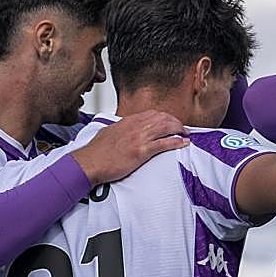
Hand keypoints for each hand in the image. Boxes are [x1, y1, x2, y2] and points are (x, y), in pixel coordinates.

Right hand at [72, 111, 187, 183]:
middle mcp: (135, 127)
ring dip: (179, 130)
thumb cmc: (97, 152)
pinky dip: (176, 142)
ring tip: (185, 134)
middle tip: (182, 128)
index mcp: (127, 121)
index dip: (165, 117)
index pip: (152, 114)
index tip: (171, 121)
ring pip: (165, 128)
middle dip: (175, 122)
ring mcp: (139, 138)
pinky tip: (183, 143)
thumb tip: (126, 129)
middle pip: (162, 118)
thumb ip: (121, 129)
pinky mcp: (141, 151)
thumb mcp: (110, 133)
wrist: (90, 162)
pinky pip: (163, 143)